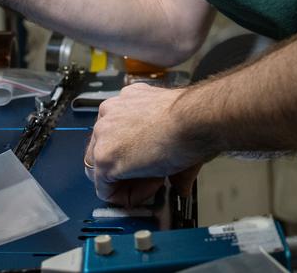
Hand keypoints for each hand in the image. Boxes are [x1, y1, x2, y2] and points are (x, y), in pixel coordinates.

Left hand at [84, 83, 208, 205]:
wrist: (194, 119)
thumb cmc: (193, 118)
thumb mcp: (174, 127)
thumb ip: (166, 152)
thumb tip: (180, 183)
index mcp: (128, 100)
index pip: (116, 134)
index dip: (135, 155)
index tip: (150, 165)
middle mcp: (111, 111)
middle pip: (105, 149)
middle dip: (126, 169)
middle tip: (153, 177)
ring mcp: (103, 134)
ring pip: (103, 170)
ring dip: (127, 183)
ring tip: (156, 182)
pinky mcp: (104, 157)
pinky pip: (107, 189)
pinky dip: (126, 196)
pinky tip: (152, 187)